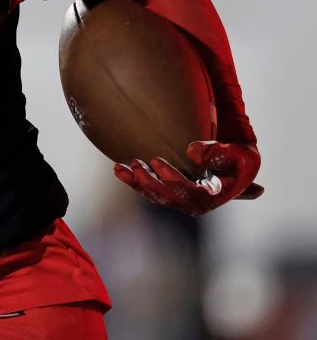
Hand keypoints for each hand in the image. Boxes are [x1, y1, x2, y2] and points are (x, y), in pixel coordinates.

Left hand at [114, 140, 262, 216]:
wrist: (235, 166)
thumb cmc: (239, 159)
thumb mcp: (239, 155)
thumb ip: (220, 154)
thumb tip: (194, 153)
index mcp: (211, 197)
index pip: (188, 192)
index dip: (171, 178)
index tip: (155, 160)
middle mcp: (194, 204)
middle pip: (167, 197)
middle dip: (148, 181)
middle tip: (137, 162)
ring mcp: (179, 201)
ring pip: (153, 195)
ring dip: (136, 182)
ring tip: (121, 167)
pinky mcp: (168, 193)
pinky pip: (146, 190)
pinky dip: (132, 181)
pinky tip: (118, 168)